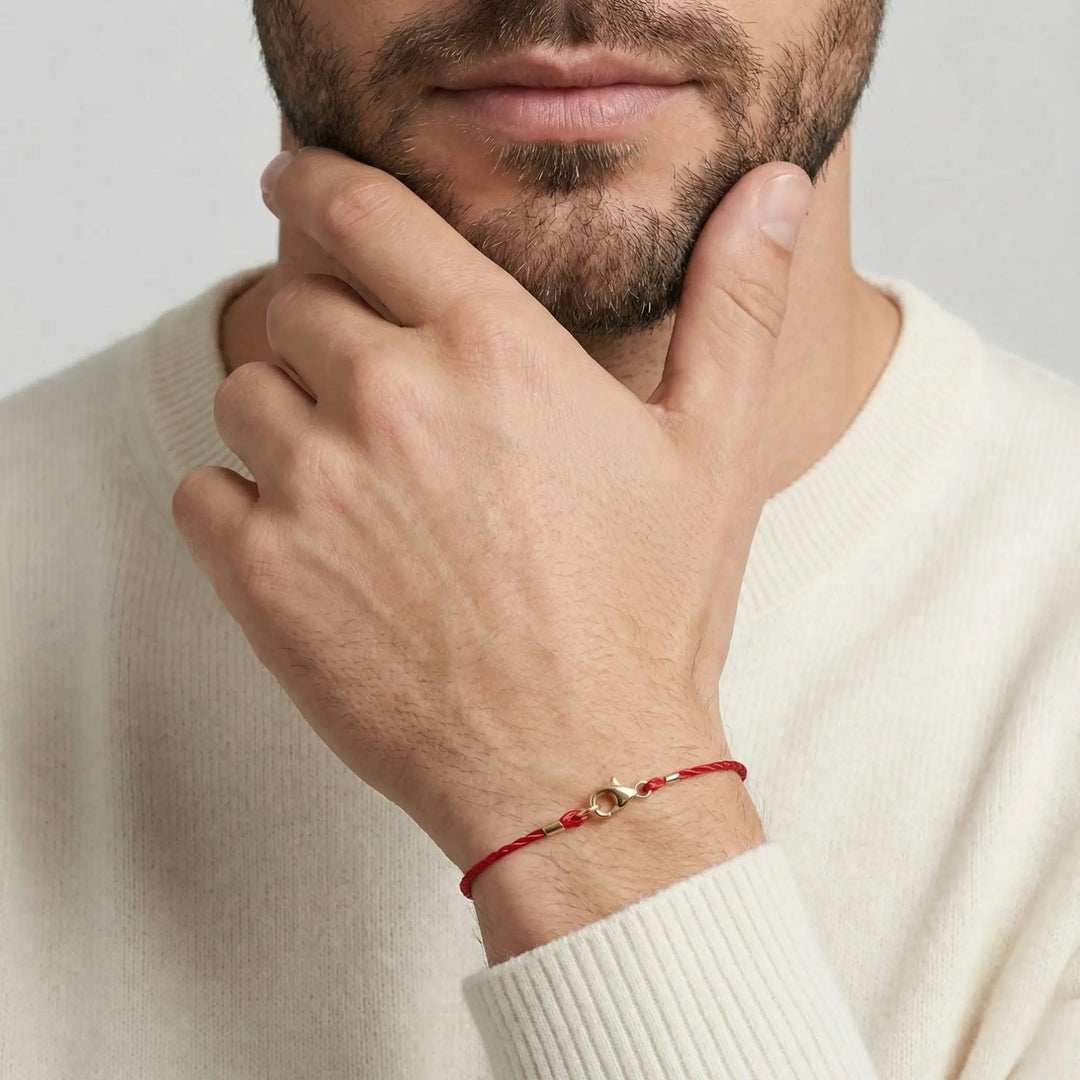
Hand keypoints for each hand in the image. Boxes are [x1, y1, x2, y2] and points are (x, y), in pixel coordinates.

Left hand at [171, 146, 811, 872]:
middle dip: (325, 331)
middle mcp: (390, 397)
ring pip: (242, 392)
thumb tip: (774, 185)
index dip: (315, 179)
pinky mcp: (263, 574)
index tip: (295, 178)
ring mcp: (315, 486)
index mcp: (492, 347)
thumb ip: (734, 303)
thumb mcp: (715, 450)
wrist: (583, 771)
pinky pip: (202, 491)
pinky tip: (314, 546)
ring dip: (285, 419)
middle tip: (376, 394)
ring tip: (358, 485)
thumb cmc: (649, 615)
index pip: (359, 208)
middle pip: (294, 303)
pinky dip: (240, 505)